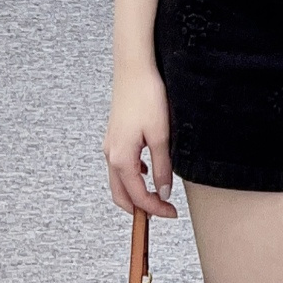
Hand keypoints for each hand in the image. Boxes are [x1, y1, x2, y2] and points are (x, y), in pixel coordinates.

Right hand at [102, 65, 178, 217]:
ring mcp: (111, 145)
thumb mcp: (161, 135)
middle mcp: (111, 154)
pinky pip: (120, 166)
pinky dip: (131, 177)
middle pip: (121, 195)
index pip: (137, 196)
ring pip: (119, 181)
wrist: (134, 68)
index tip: (171, 213)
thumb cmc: (147, 97)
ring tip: (156, 195)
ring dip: (135, 193)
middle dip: (140, 208)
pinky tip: (148, 171)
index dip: (155, 209)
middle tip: (162, 212)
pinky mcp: (115, 136)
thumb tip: (163, 193)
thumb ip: (162, 167)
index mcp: (121, 158)